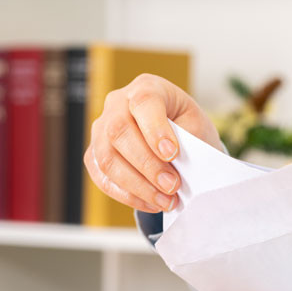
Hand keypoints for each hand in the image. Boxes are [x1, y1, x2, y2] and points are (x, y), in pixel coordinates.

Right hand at [84, 74, 221, 212]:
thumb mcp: (196, 126)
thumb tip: (178, 168)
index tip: (172, 154)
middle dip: (148, 165)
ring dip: (138, 186)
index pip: (144, 102)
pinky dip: (127, 195)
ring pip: (107, 158)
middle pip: (119, 132)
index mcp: (147, 87)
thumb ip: (187, 140)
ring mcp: (101, 128)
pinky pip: (102, 177)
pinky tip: (151, 203)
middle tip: (172, 186)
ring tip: (166, 201)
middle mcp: (118, 104)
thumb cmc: (188, 127)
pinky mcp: (95, 154)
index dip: (155, 129)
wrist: (178, 136)